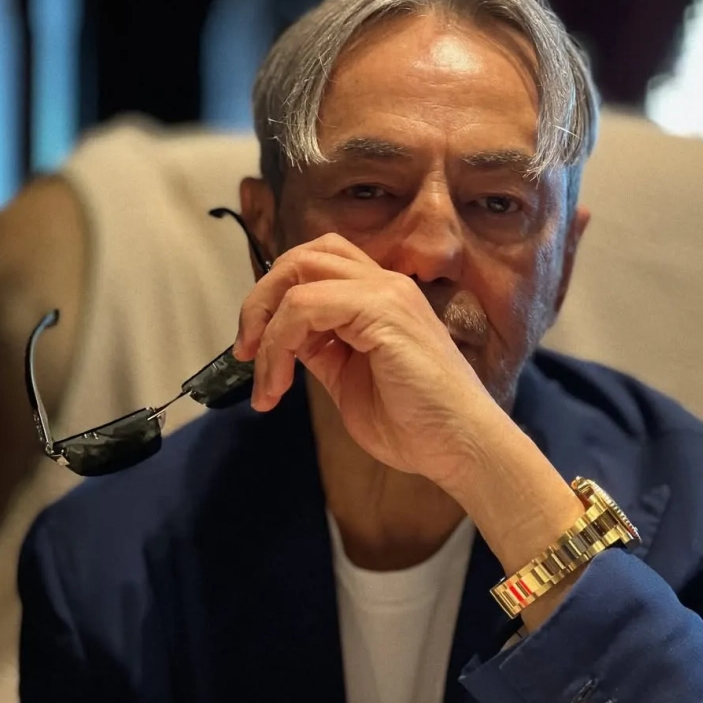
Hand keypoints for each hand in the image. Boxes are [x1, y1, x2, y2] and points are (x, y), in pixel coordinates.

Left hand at [233, 233, 496, 486]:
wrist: (459, 447)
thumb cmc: (414, 425)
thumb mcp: (347, 380)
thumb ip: (319, 352)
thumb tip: (282, 341)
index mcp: (379, 299)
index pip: (316, 267)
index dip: (274, 300)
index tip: (253, 352)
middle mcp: (384, 285)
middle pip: (304, 255)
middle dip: (261, 300)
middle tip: (244, 350)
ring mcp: (385, 293)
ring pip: (299, 273)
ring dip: (264, 324)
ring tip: (262, 377)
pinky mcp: (382, 311)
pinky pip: (306, 306)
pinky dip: (278, 344)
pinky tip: (279, 384)